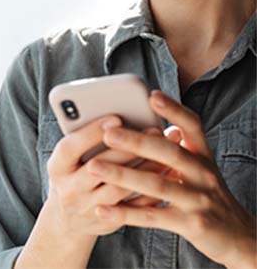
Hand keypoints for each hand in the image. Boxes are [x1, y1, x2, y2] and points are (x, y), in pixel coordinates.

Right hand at [44, 115, 164, 235]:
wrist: (66, 220)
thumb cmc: (71, 176)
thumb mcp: (68, 159)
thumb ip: (86, 139)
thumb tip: (119, 117)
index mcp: (57, 167)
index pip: (70, 148)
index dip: (91, 133)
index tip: (116, 118)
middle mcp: (69, 189)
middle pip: (98, 168)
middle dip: (128, 148)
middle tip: (154, 130)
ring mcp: (88, 208)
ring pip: (119, 189)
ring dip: (145, 168)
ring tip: (166, 151)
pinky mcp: (108, 222)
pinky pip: (134, 207)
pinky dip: (153, 189)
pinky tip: (168, 173)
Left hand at [88, 90, 256, 266]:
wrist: (237, 236)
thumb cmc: (206, 195)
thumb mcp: (197, 168)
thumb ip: (176, 149)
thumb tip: (154, 124)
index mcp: (202, 155)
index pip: (192, 126)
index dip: (174, 109)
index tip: (152, 95)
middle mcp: (203, 173)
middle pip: (170, 153)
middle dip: (137, 142)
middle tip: (108, 133)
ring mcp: (199, 199)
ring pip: (158, 185)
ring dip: (123, 176)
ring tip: (93, 168)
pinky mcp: (192, 224)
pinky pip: (154, 216)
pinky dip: (126, 213)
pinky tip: (102, 210)